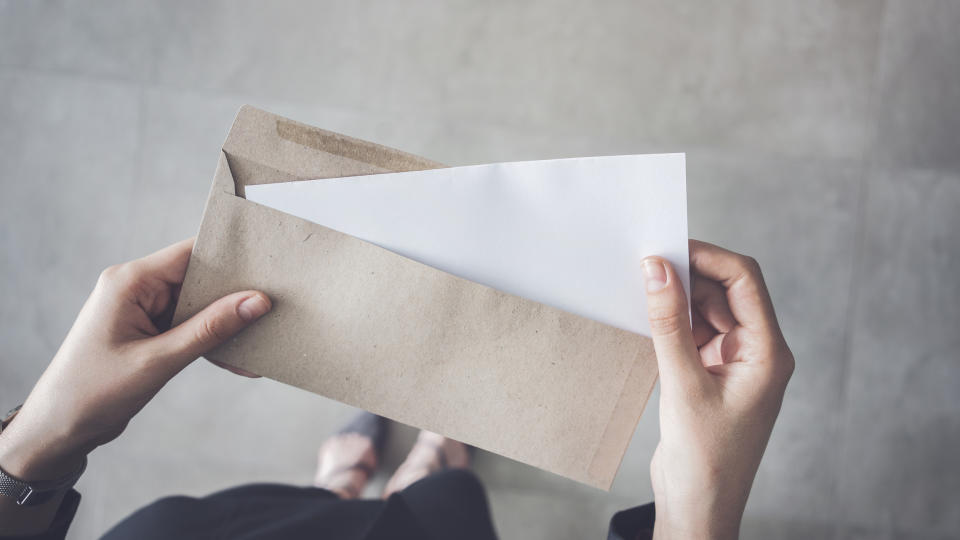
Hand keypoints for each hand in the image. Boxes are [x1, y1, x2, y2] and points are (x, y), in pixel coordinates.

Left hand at [0, 239, 271, 483]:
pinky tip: (238, 359)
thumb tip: (255, 301)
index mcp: (130, 282)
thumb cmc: (92, 393)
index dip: (231, 257)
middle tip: (275, 306)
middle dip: (235, 294)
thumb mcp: (158, 360)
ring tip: (261, 337)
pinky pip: (190, 326)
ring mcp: (143, 310)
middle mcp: (137, 288)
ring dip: (227, 323)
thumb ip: (209, 329)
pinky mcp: (149, 331)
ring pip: (199, 305)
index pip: (190, 253)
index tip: (269, 266)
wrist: (57, 430)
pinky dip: (212, 341)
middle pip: (199, 278)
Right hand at [642, 240, 793, 539]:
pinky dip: (674, 322)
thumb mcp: (683, 385)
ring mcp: (736, 363)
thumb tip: (657, 270)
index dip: (707, 258)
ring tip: (643, 290)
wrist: (700, 507)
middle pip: (727, 291)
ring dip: (680, 298)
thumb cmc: (705, 459)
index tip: (668, 247)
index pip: (744, 281)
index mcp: (768, 353)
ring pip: (709, 310)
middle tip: (647, 265)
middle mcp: (758, 352)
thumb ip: (668, 324)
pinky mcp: (714, 374)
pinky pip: (696, 333)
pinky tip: (648, 318)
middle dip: (690, 275)